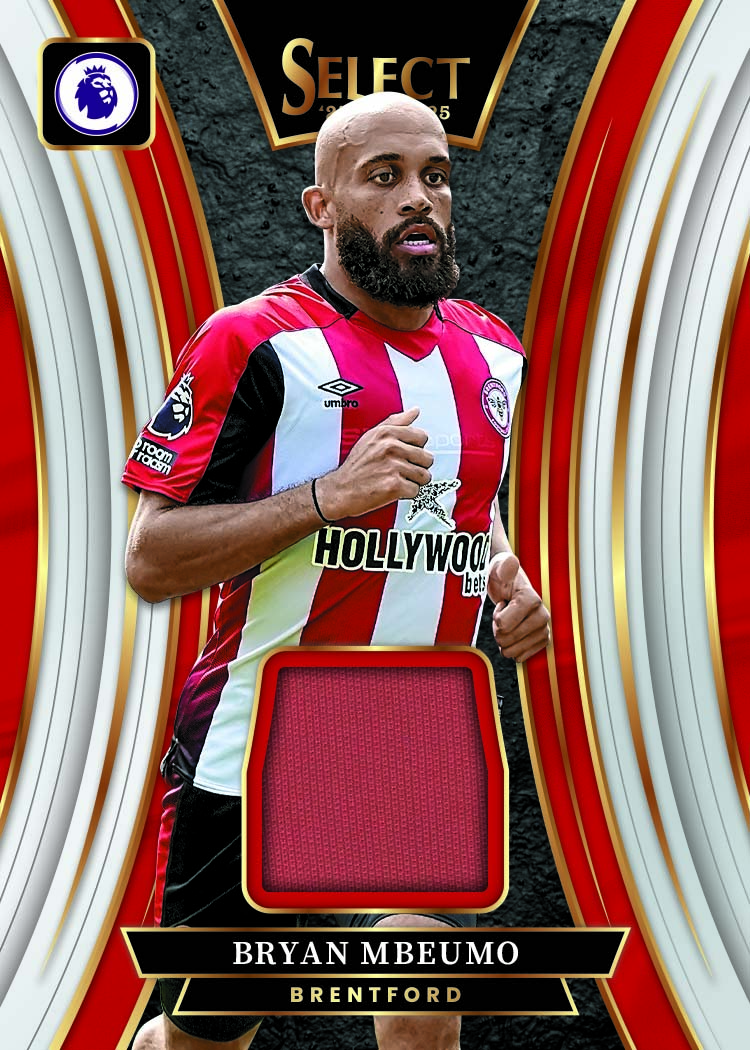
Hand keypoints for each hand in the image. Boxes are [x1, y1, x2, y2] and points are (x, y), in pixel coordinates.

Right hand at [314, 407, 432, 519]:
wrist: (340, 490)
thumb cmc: (356, 465)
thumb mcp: (371, 436)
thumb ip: (395, 422)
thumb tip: (415, 411)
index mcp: (387, 433)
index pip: (422, 437)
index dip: (416, 448)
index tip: (406, 454)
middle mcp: (391, 447)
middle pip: (426, 458)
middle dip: (417, 466)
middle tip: (402, 470)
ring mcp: (393, 466)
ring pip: (424, 475)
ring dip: (413, 481)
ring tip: (398, 480)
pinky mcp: (394, 485)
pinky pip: (415, 490)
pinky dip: (406, 493)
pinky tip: (394, 489)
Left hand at [488, 552, 550, 661]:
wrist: (509, 585)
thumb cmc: (502, 577)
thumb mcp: (499, 569)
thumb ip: (504, 566)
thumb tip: (511, 562)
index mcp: (532, 600)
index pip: (503, 625)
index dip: (496, 617)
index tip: (502, 603)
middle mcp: (543, 616)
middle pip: (506, 639)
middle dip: (498, 629)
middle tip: (503, 614)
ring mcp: (544, 630)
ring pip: (512, 651)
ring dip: (504, 640)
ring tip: (508, 623)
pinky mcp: (542, 641)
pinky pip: (520, 657)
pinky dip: (512, 649)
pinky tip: (513, 635)